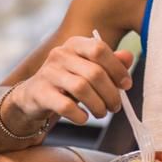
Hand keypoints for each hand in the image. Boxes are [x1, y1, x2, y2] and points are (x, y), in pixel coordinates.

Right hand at [9, 35, 133, 125]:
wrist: (32, 97)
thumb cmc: (66, 83)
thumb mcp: (88, 70)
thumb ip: (109, 63)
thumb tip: (129, 57)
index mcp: (74, 44)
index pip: (99, 49)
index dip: (117, 68)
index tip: (127, 85)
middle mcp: (59, 54)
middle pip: (94, 72)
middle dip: (110, 93)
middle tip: (115, 107)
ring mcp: (47, 73)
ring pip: (81, 88)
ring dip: (98, 105)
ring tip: (101, 113)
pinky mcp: (40, 93)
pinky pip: (66, 105)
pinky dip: (79, 115)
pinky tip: (83, 118)